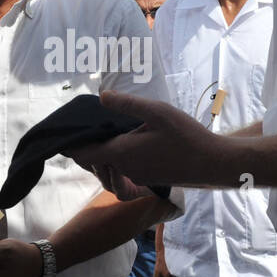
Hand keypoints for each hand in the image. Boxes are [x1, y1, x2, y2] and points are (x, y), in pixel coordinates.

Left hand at [65, 91, 237, 194]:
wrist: (213, 163)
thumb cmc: (186, 135)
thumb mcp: (157, 112)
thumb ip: (128, 104)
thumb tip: (101, 96)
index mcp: (122, 153)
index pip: (85, 154)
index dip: (72, 147)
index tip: (63, 137)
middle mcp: (125, 169)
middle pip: (95, 162)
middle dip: (86, 149)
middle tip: (82, 130)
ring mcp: (137, 177)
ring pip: (110, 168)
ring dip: (103, 155)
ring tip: (103, 136)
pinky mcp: (148, 180)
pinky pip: (123, 172)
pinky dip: (118, 160)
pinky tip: (129, 144)